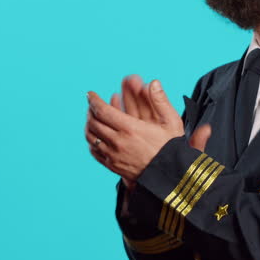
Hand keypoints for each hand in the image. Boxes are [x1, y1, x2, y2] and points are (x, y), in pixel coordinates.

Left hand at [85, 78, 212, 183]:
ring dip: (88, 125)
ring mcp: (113, 155)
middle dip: (90, 110)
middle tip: (92, 104)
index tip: (90, 94)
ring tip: (91, 117)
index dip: (94, 100)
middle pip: (93, 122)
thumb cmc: (171, 149)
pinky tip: (95, 135)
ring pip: (91, 137)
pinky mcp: (112, 166)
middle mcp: (118, 142)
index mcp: (130, 129)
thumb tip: (154, 82)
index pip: (102, 111)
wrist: (170, 177)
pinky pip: (94, 151)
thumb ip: (161, 101)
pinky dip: (91, 140)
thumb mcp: (171, 122)